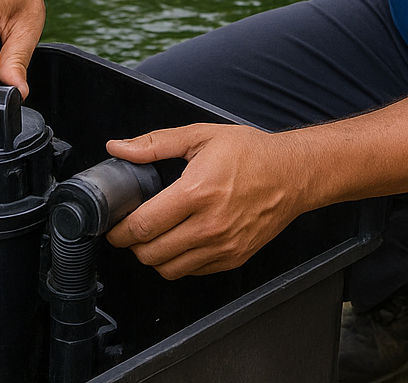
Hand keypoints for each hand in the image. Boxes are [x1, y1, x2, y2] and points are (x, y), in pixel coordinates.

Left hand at [104, 123, 308, 278]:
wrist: (292, 174)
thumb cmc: (250, 153)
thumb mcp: (200, 136)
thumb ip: (154, 143)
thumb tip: (119, 148)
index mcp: (197, 192)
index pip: (143, 226)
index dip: (120, 230)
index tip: (114, 225)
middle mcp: (210, 225)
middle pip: (151, 254)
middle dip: (132, 244)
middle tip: (130, 230)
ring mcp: (223, 246)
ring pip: (169, 270)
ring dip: (153, 256)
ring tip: (154, 237)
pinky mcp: (233, 258)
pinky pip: (192, 272)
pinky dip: (178, 262)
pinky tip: (179, 241)